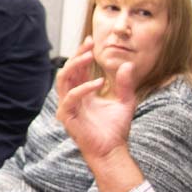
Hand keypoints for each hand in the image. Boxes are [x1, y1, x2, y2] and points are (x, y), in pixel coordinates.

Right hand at [56, 36, 135, 159]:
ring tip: (90, 57)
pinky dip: (84, 88)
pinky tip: (99, 82)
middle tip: (89, 45)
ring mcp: (67, 106)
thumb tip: (127, 64)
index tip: (90, 40)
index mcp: (81, 93)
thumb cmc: (115, 129)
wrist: (112, 151)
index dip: (82, 53)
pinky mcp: (67, 116)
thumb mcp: (125, 102)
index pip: (77, 69)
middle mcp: (71, 97)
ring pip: (63, 79)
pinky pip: (71, 97)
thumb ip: (125, 84)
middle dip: (77, 55)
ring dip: (75, 66)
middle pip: (67, 69)